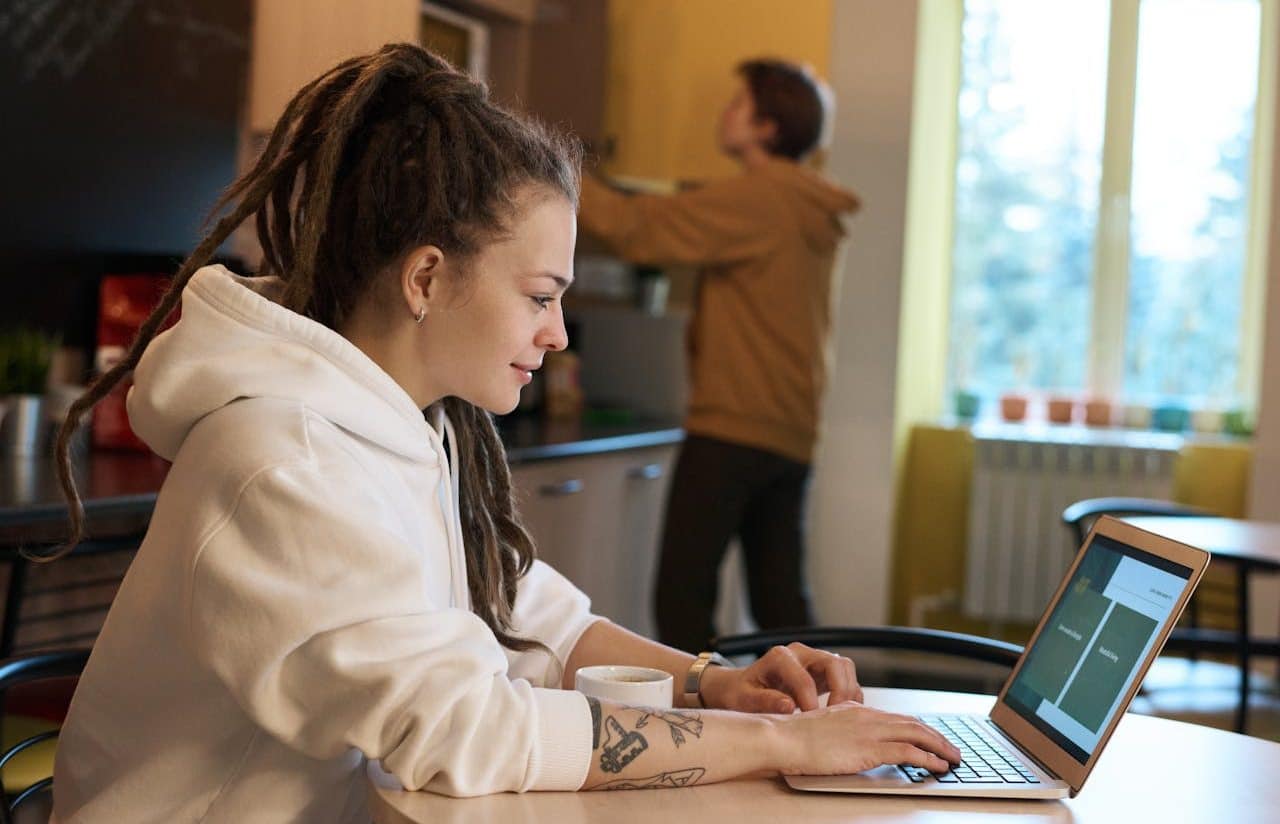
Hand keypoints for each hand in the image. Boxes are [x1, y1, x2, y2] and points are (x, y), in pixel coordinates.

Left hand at [699, 643, 862, 713]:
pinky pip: (846, 679)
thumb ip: (764, 701)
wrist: (742, 688)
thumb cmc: (742, 693)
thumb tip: (788, 706)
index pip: (804, 678)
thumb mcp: (744, 698)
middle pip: (834, 663)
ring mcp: (814, 661)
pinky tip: (843, 716)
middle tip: (836, 718)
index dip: (811, 702)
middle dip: (840, 691)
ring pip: (845, 668)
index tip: (812, 722)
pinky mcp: (823, 673)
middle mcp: (801, 654)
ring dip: (849, 693)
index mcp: (780, 657)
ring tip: (842, 719)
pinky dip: (850, 696)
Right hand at [778, 703, 961, 775]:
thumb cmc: (794, 736)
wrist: (783, 737)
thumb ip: (842, 731)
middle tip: (952, 750)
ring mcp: (869, 731)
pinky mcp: (868, 748)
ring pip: (916, 734)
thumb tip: (851, 743)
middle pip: (913, 723)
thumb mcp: (823, 728)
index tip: (932, 738)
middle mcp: (867, 716)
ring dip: (939, 747)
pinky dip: (927, 758)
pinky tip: (937, 766)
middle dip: (936, 737)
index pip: (897, 717)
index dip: (919, 728)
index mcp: (856, 710)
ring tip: (953, 759)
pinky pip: (907, 752)